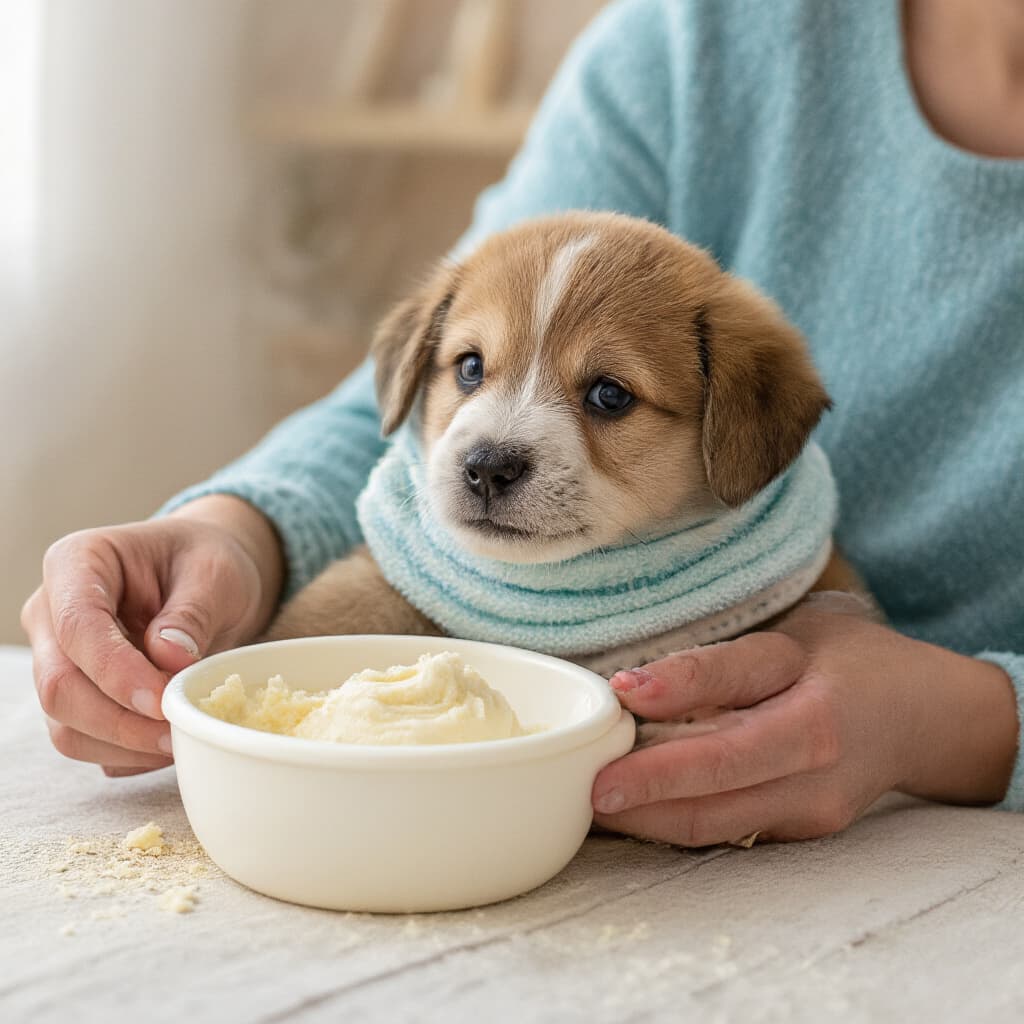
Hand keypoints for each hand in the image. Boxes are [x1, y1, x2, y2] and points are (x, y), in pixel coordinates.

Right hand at [21, 496, 283, 775]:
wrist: (211, 577)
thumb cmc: (210, 561)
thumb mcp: (215, 573)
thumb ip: (191, 614)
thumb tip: (167, 659)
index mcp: (77, 562)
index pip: (77, 625)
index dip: (116, 671)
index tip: (162, 700)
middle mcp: (52, 613)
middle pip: (59, 685)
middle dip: (121, 721)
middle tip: (180, 730)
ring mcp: (58, 659)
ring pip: (66, 725)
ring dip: (125, 746)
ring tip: (184, 738)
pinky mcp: (77, 697)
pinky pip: (88, 741)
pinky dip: (129, 754)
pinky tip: (172, 741)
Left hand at [591, 593, 1017, 845]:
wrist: (925, 716)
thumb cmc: (849, 660)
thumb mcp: (793, 636)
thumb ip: (722, 662)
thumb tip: (634, 686)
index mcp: (812, 702)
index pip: (730, 704)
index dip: (671, 701)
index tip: (618, 698)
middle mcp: (814, 762)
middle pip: (715, 785)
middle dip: (642, 792)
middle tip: (580, 786)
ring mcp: (811, 807)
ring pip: (715, 822)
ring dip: (648, 819)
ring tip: (591, 803)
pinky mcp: (803, 831)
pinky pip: (729, 830)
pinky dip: (676, 822)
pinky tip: (636, 808)